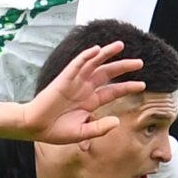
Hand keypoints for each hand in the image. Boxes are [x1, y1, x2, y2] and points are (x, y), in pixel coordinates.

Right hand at [19, 40, 142, 144]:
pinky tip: (96, 50)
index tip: (142, 85)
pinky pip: (76, 64)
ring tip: (120, 45)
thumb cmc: (56, 131)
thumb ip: (99, 128)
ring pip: (94, 64)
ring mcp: (75, 82)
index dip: (127, 87)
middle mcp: (85, 89)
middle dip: (123, 66)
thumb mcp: (82, 132)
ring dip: (107, 54)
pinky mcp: (64, 79)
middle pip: (108, 74)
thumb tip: (117, 121)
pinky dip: (86, 56)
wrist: (34, 127)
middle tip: (140, 62)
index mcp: (90, 101)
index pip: (113, 91)